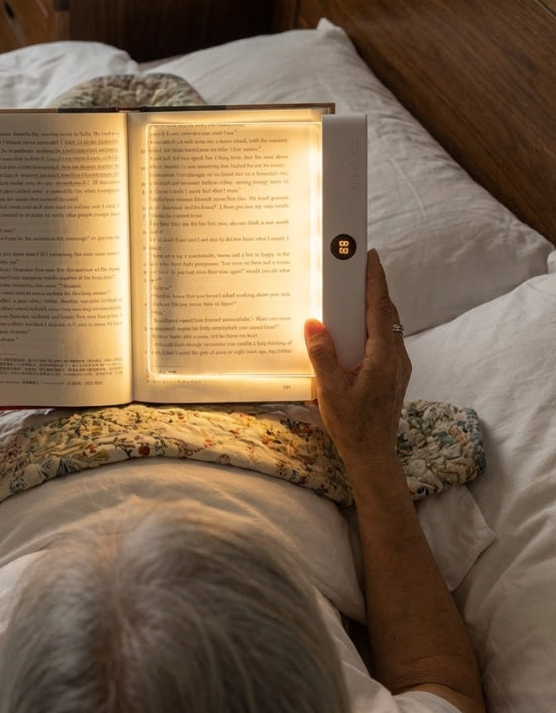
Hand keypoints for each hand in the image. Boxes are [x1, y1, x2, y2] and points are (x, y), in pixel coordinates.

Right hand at [304, 249, 411, 466]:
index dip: (376, 281)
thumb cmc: (351, 426)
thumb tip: (313, 325)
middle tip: (358, 267)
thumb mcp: (329, 390)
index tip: (371, 257)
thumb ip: (322, 355)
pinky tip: (357, 328)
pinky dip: (374, 324)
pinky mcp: (394, 374)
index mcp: (382, 357)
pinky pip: (386, 339)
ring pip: (389, 326)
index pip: (380, 309)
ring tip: (355, 292)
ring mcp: (398, 366)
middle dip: (374, 288)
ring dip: (374, 306)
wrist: (372, 455)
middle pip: (387, 313)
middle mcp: (396, 357)